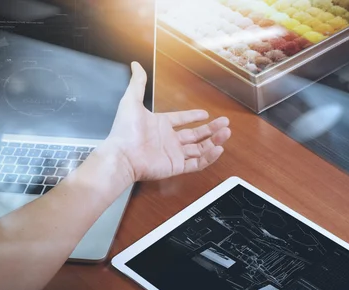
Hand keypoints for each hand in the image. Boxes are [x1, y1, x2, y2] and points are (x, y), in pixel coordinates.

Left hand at [99, 62, 230, 183]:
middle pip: (196, 134)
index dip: (193, 116)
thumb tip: (136, 64)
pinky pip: (197, 163)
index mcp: (160, 125)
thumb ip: (138, 83)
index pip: (181, 120)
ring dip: (214, 141)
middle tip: (225, 123)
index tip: (205, 114)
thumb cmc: (124, 131)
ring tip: (226, 133)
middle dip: (211, 129)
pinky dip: (209, 157)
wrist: (122, 155)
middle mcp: (169, 140)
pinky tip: (218, 149)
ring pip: (200, 148)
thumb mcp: (131, 101)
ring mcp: (174, 154)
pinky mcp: (176, 167)